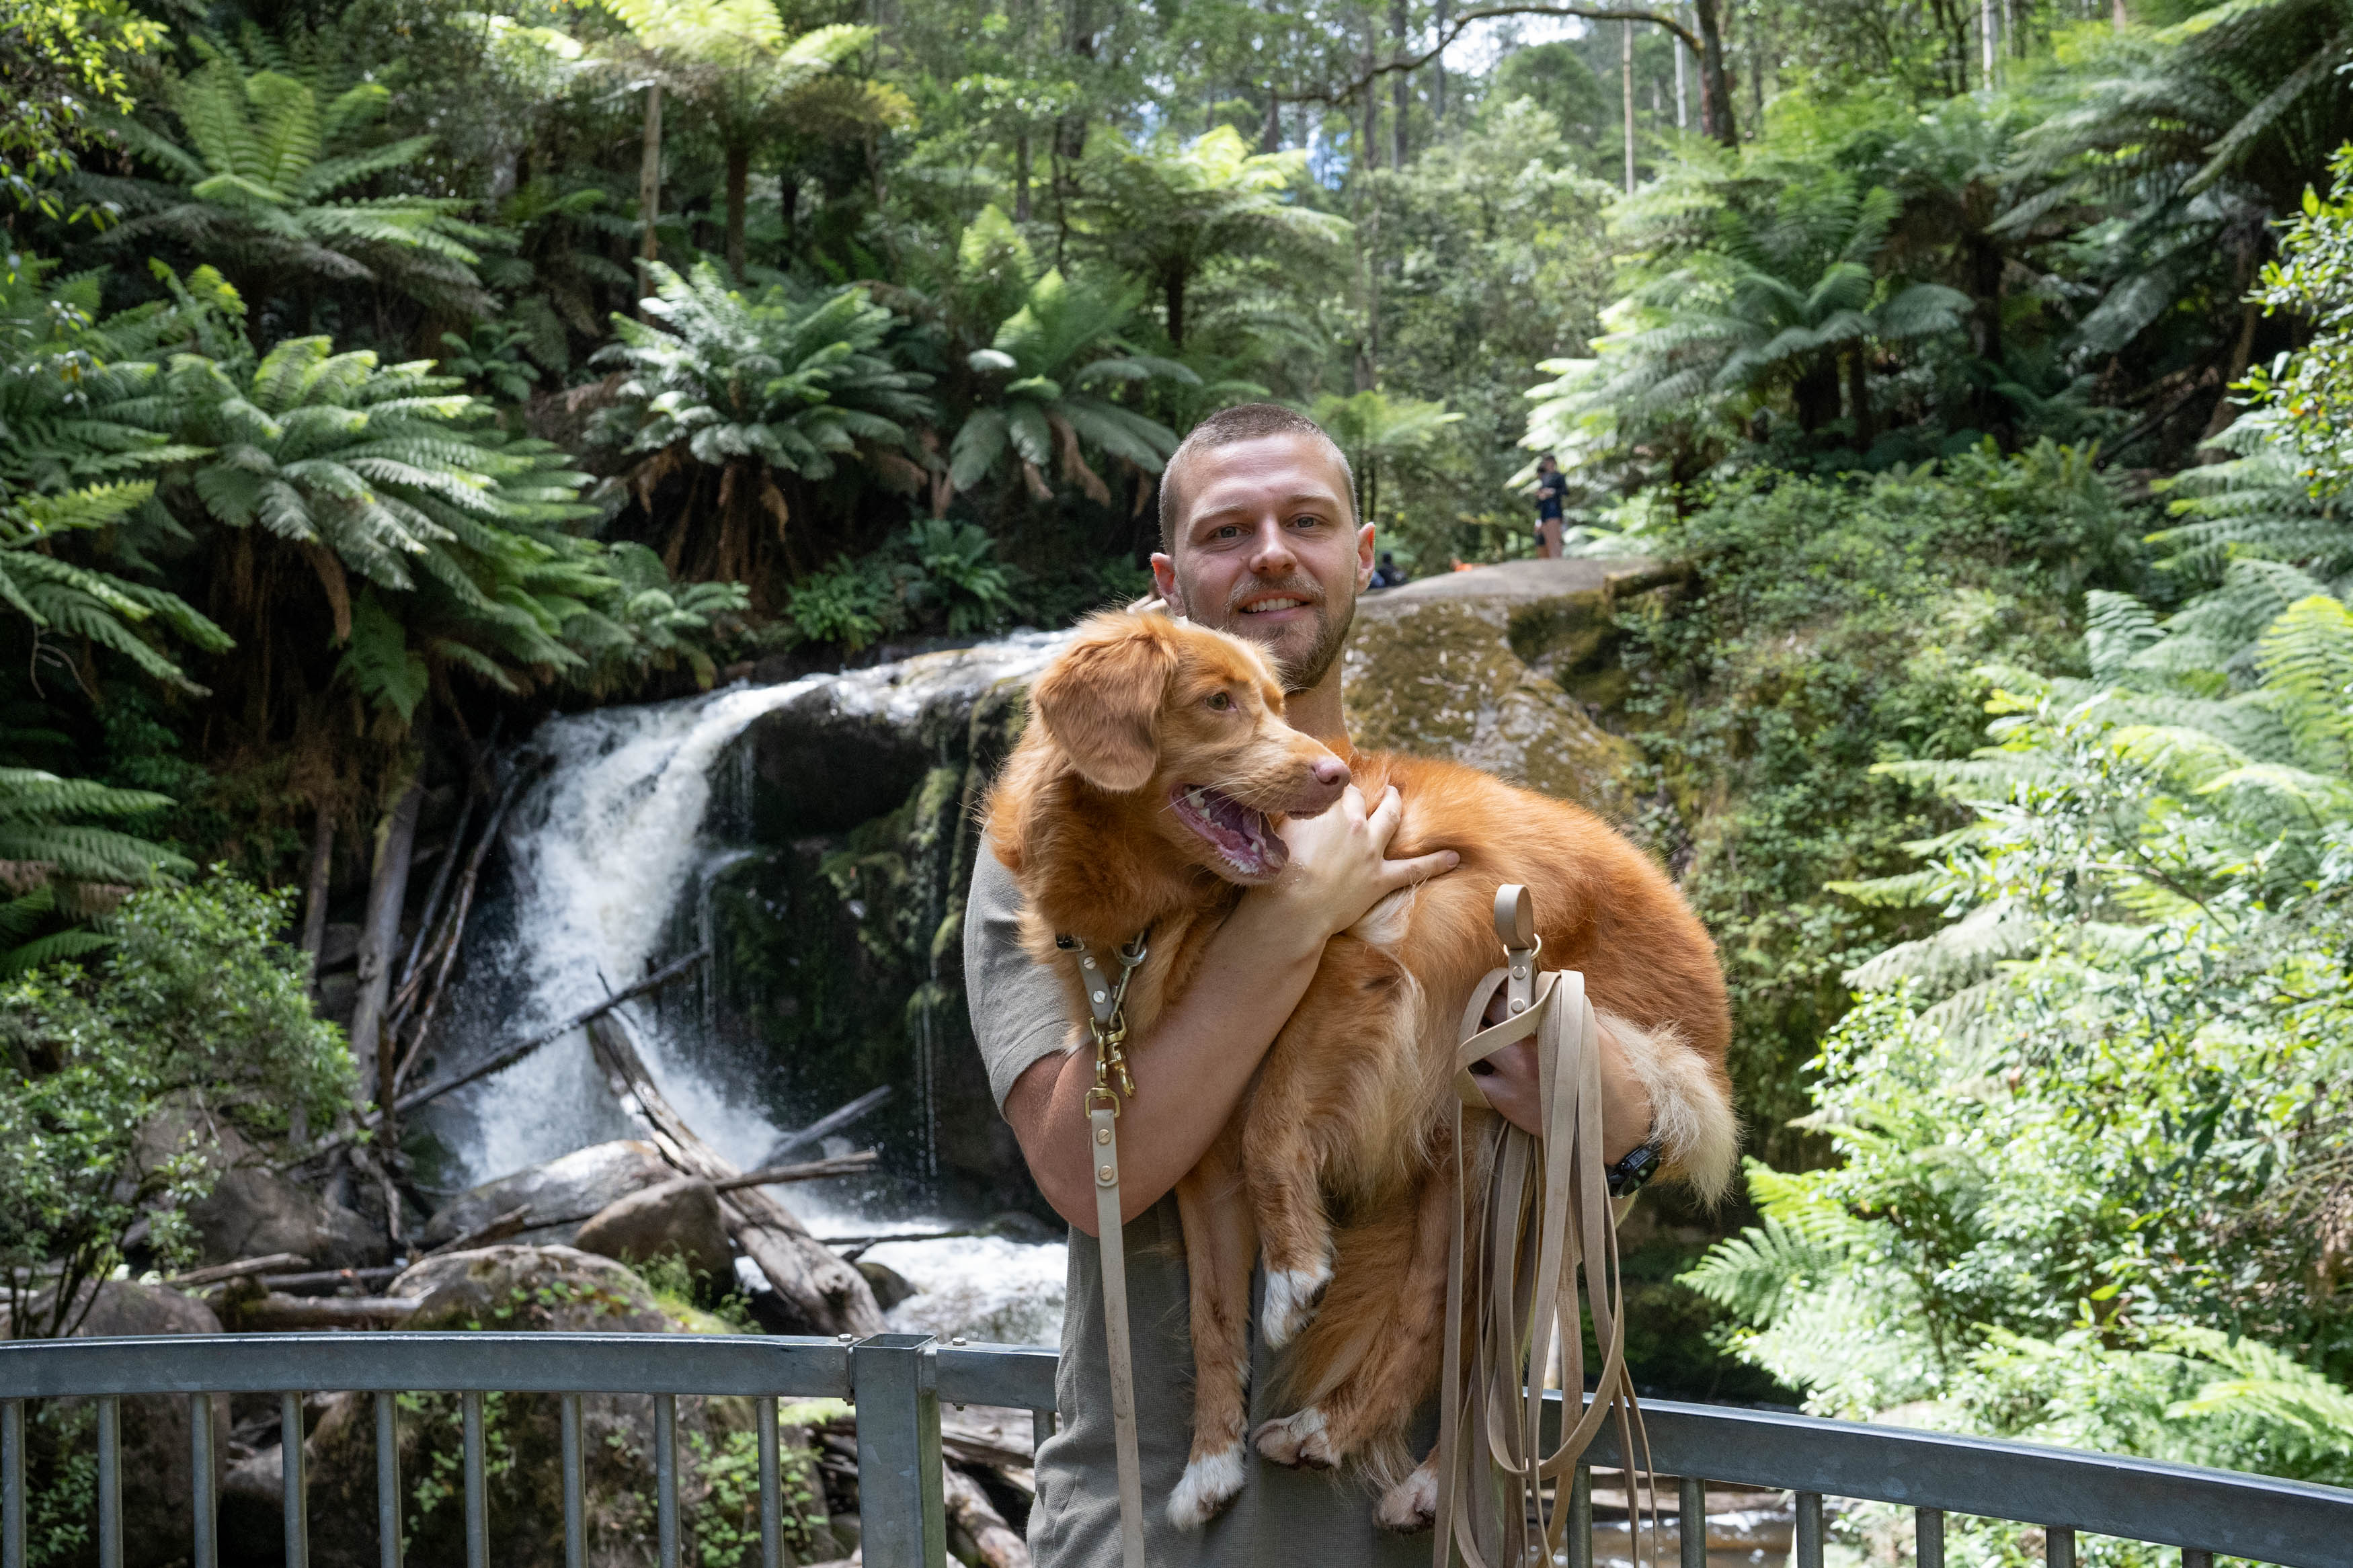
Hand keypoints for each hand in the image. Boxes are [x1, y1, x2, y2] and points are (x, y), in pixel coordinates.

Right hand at [1262, 783, 1457, 940]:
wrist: (1292, 908)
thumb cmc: (1277, 873)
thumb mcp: (1276, 832)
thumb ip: (1288, 814)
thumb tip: (1286, 801)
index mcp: (1327, 810)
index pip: (1336, 788)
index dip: (1335, 788)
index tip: (1334, 788)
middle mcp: (1353, 824)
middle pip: (1362, 799)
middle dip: (1364, 792)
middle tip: (1366, 788)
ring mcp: (1369, 851)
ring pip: (1389, 819)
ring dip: (1395, 805)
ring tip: (1398, 796)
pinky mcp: (1380, 880)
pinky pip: (1413, 869)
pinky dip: (1435, 862)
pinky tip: (1453, 857)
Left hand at [1470, 989, 1654, 1157]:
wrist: (1614, 1124)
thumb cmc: (1612, 1076)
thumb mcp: (1597, 1033)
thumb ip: (1569, 1012)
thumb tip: (1549, 995)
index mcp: (1551, 1025)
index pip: (1513, 993)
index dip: (1503, 987)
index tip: (1501, 987)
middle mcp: (1528, 1045)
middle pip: (1488, 1013)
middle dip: (1484, 1007)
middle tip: (1487, 1009)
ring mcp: (1512, 1072)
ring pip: (1473, 1043)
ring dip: (1473, 1037)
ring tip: (1481, 1037)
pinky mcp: (1504, 1099)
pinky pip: (1472, 1078)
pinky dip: (1470, 1070)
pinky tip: (1481, 1068)